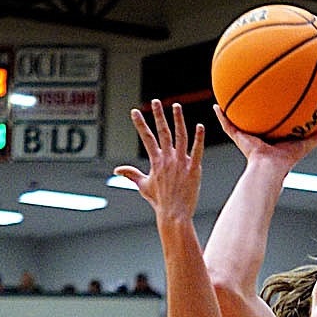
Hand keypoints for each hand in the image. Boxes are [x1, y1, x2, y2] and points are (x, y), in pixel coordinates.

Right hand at [114, 99, 204, 222]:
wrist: (174, 215)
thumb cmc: (159, 202)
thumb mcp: (143, 186)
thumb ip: (131, 174)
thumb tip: (116, 170)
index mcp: (156, 162)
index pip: (146, 138)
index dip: (140, 124)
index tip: (134, 112)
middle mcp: (168, 159)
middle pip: (163, 132)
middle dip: (158, 115)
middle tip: (156, 101)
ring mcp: (181, 164)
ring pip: (180, 136)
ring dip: (178, 120)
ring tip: (177, 106)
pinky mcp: (194, 170)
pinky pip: (197, 151)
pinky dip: (199, 138)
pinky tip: (200, 126)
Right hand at [214, 104, 316, 173]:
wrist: (269, 169)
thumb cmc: (286, 161)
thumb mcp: (304, 144)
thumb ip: (316, 137)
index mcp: (272, 139)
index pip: (271, 123)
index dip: (271, 113)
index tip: (271, 101)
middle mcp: (258, 137)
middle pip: (254, 120)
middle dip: (251, 109)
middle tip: (249, 92)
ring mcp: (247, 137)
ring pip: (238, 121)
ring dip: (232, 111)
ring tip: (227, 95)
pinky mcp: (239, 139)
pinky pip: (228, 126)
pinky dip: (221, 117)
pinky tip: (216, 106)